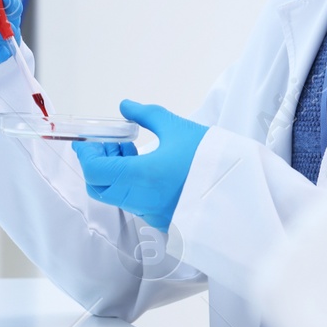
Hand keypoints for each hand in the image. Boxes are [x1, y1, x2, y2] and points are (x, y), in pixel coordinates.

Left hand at [74, 100, 207, 230]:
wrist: (240, 190)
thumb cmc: (211, 159)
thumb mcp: (178, 128)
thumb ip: (146, 115)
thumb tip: (125, 106)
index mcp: (139, 176)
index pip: (94, 170)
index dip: (86, 154)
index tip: (89, 141)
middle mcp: (140, 199)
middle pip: (99, 187)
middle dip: (98, 164)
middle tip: (112, 145)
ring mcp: (150, 213)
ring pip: (115, 196)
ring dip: (114, 174)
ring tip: (134, 153)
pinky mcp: (162, 219)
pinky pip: (134, 203)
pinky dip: (129, 185)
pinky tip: (148, 169)